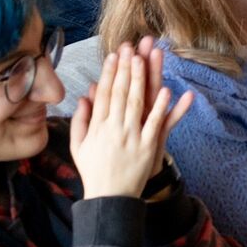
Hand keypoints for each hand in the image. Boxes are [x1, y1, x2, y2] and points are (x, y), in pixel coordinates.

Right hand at [70, 42, 192, 199]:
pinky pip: (156, 124)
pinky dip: (162, 107)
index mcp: (98, 127)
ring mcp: (131, 137)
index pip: (104, 94)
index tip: (114, 55)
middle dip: (126, 68)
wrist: (109, 199)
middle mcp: (114, 129)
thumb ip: (80, 120)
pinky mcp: (147, 147)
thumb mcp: (79, 146)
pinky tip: (167, 91)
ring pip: (137, 103)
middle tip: (130, 47)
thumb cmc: (94, 170)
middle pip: (120, 93)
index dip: (109, 73)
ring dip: (141, 79)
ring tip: (145, 58)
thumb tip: (84, 96)